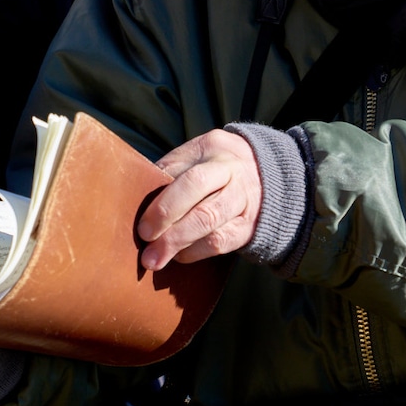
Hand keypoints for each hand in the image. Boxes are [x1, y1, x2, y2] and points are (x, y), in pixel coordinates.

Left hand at [136, 129, 261, 270]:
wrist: (269, 175)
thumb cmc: (216, 165)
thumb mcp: (198, 154)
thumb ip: (172, 170)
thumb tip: (135, 198)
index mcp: (212, 148)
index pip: (184, 172)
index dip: (162, 200)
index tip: (142, 223)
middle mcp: (231, 171)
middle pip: (198, 193)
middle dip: (167, 220)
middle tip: (145, 241)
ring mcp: (243, 199)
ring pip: (210, 222)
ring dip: (179, 242)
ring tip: (156, 258)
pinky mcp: (248, 226)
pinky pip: (221, 242)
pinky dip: (196, 252)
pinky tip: (180, 256)